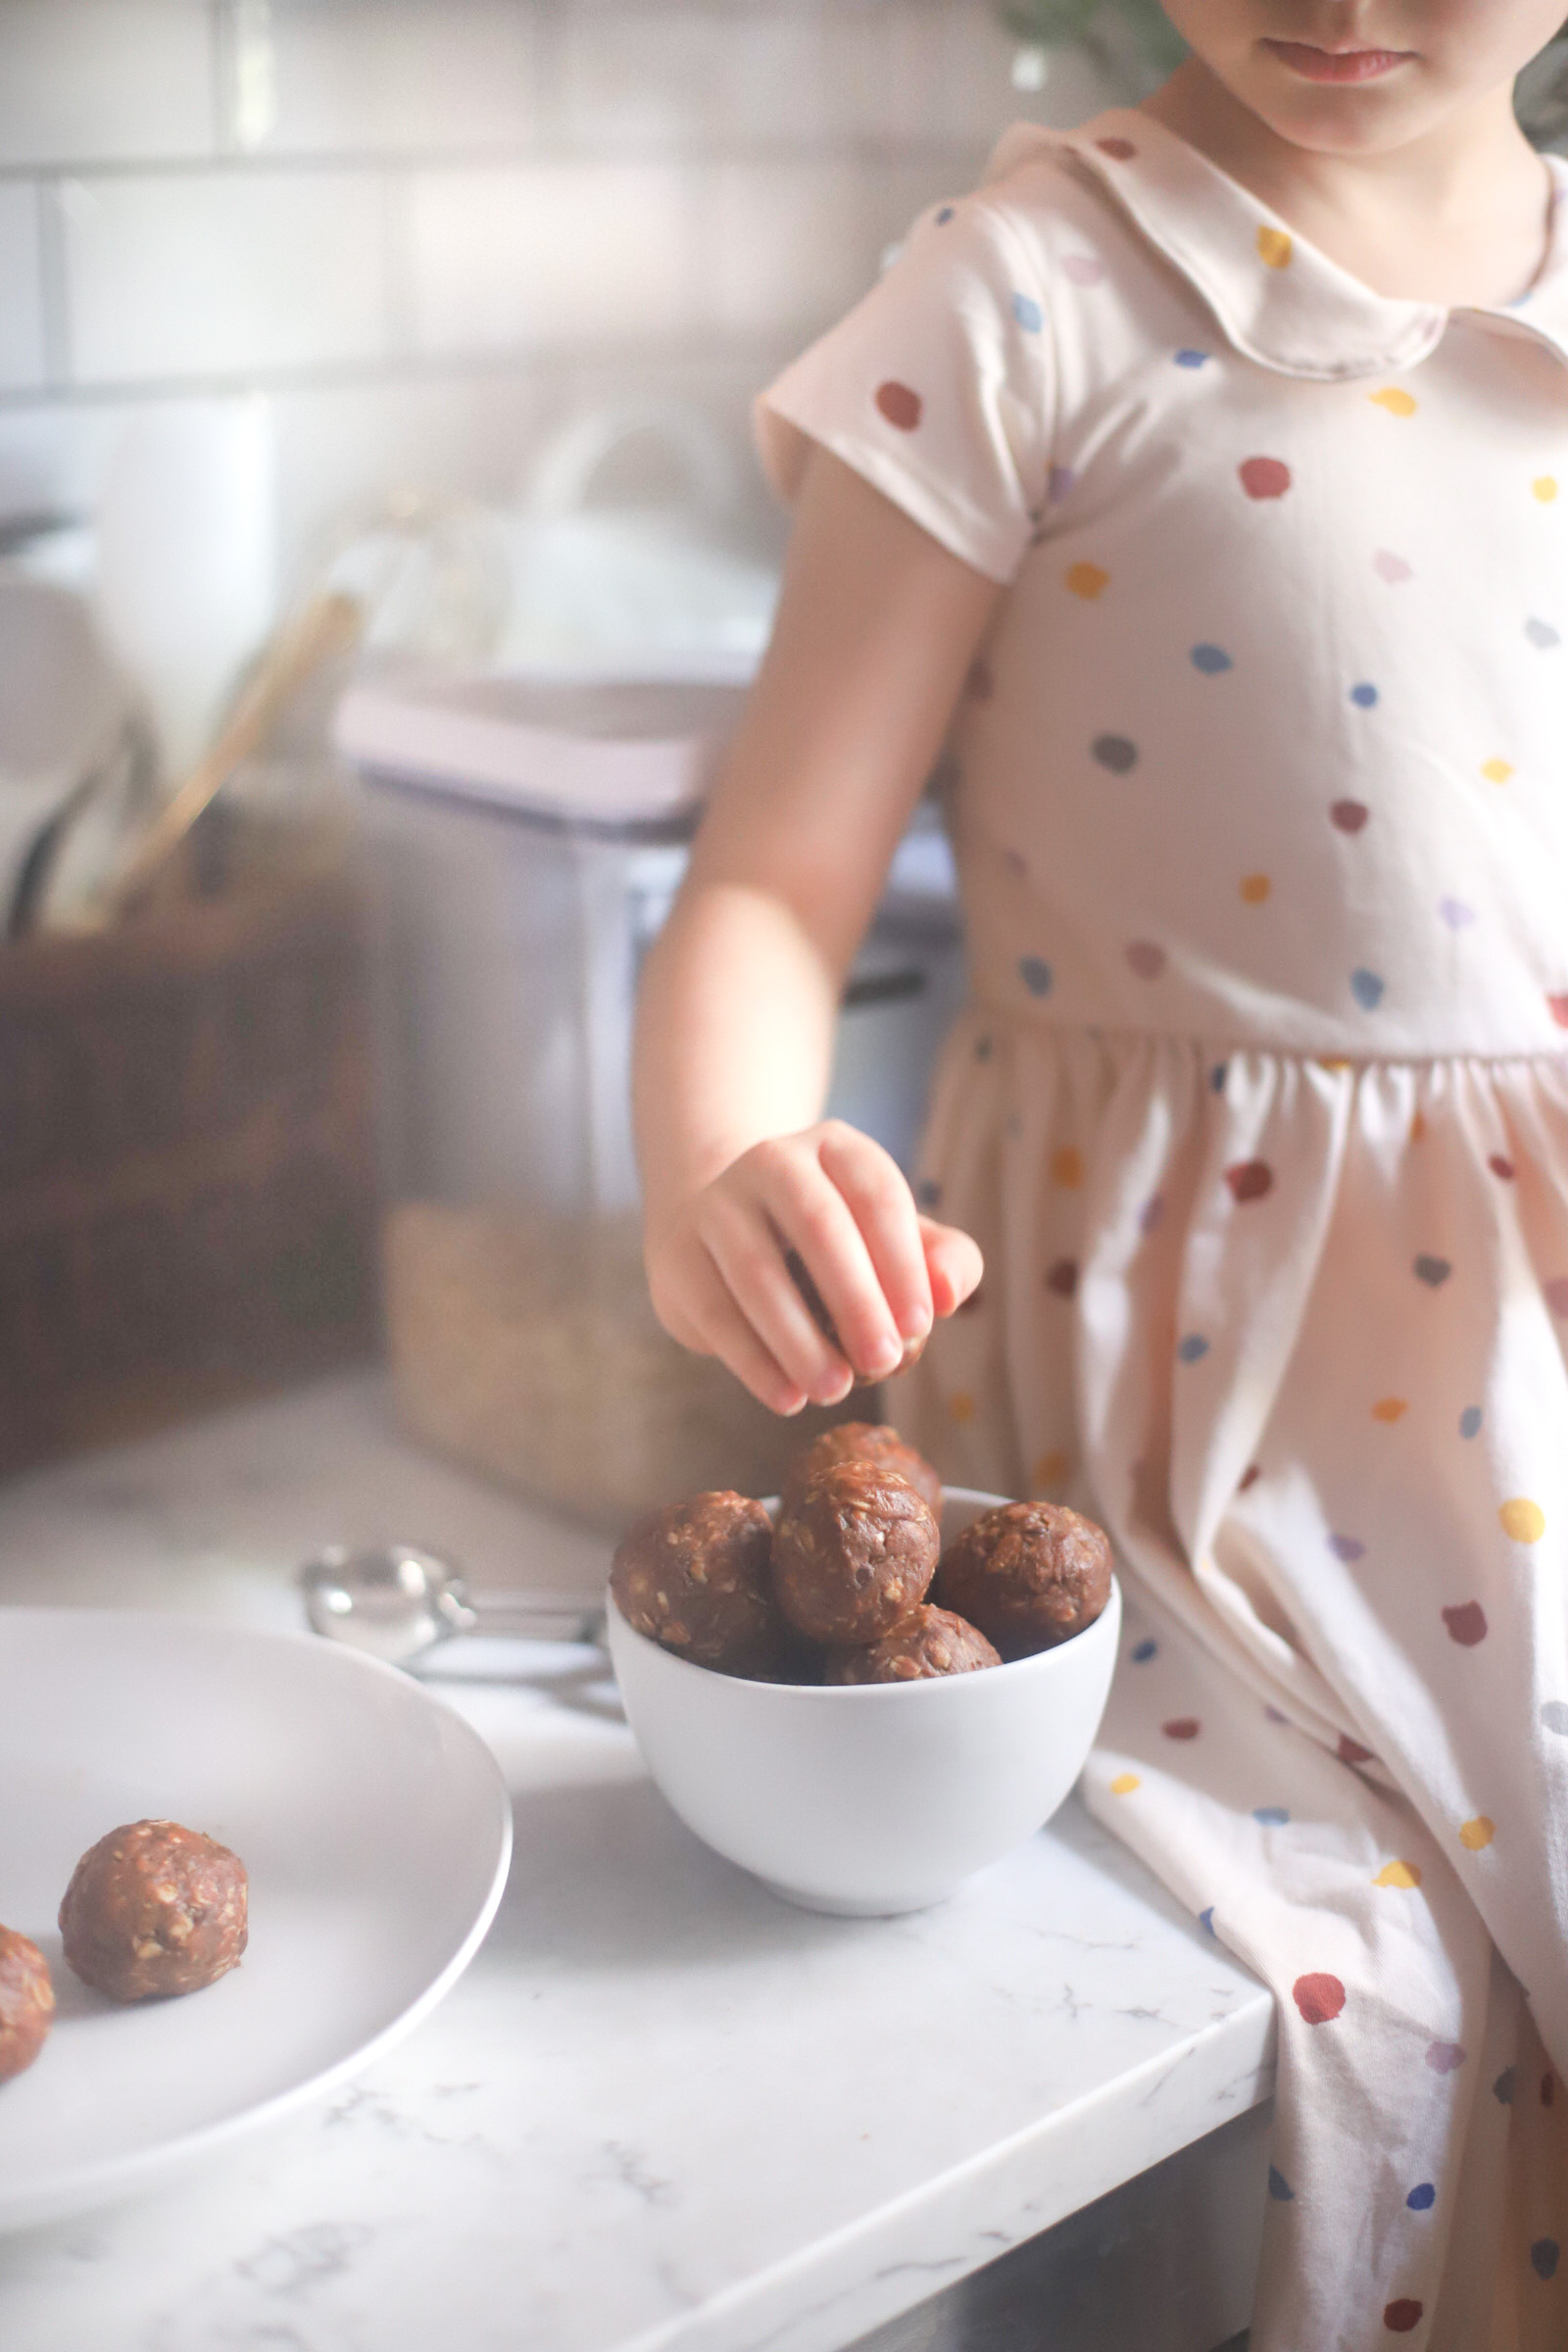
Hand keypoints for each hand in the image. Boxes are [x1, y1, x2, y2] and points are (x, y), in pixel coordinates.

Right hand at [644, 1119, 982, 1414]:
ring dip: (799, 1339)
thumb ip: (945, 1260)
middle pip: (817, 1223)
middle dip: (855, 1299)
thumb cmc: (833, 1242)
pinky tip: (788, 1398)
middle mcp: (771, 1161)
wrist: (720, 1228)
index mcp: (836, 1148)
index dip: (902, 1261)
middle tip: (882, 1362)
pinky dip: (754, 1362)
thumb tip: (946, 1296)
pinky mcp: (678, 1256)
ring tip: (834, 1390)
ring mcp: (716, 1205)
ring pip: (757, 1271)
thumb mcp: (896, 1239)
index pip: (876, 1193)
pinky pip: (716, 1312)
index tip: (920, 1325)